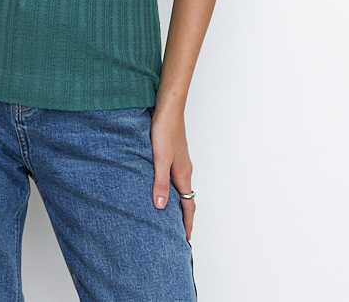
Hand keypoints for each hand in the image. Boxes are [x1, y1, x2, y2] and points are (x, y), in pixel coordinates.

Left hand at [149, 107, 195, 240]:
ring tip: (169, 213)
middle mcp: (184, 169)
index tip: (186, 238)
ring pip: (181, 187)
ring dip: (178, 202)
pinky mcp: (174, 154)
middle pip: (187, 197)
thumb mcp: (160, 159)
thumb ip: (160, 183)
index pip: (188, 204)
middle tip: (178, 231)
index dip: (187, 222)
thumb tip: (160, 207)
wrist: (168, 109)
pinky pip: (176, 177)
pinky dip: (172, 188)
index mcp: (183, 174)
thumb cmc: (165, 131)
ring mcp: (180, 161)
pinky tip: (162, 186)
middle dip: (184, 215)